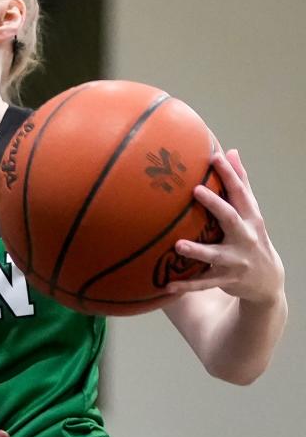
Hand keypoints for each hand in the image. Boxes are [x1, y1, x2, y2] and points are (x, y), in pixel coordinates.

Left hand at [166, 150, 284, 305]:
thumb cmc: (252, 237)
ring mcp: (236, 260)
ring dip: (197, 251)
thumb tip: (232, 151)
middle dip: (215, 205)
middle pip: (230, 218)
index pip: (240, 193)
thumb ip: (241, 184)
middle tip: (196, 190)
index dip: (230, 174)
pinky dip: (187, 285)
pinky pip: (204, 283)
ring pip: (215, 255)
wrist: (268, 280)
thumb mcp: (251, 212)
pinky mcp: (226, 279)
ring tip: (178, 245)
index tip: (216, 157)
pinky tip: (168, 285)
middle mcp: (245, 237)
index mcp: (250, 218)